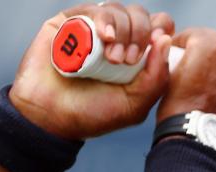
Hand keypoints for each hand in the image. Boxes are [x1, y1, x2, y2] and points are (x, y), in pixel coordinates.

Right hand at [9, 3, 175, 138]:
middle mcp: (118, 39)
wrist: (50, 117)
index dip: (160, 30)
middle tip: (129, 60)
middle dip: (140, 33)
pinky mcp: (70, 21)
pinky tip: (104, 37)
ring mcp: (94, 29)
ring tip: (112, 58)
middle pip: (141, 15)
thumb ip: (157, 77)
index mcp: (137, 56)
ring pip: (119, 10)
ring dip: (123, 30)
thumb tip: (165, 38)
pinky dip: (104, 20)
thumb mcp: (134, 105)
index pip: (159, 28)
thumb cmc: (93, 115)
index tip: (154, 48)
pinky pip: (95, 9)